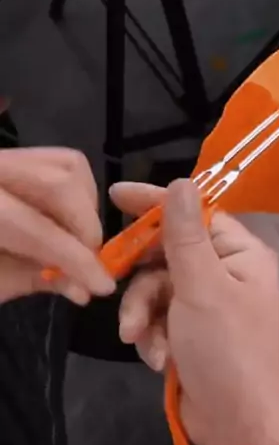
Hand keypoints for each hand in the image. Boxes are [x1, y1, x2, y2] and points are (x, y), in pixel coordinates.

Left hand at [0, 147, 115, 304]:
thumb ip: (34, 280)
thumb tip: (85, 288)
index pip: (37, 229)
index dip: (76, 259)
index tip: (104, 285)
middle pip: (61, 181)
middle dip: (85, 226)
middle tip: (89, 261)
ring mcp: (2, 156)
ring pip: (67, 164)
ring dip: (84, 206)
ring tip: (74, 240)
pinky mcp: (9, 156)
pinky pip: (57, 162)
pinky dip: (74, 192)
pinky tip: (61, 222)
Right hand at [110, 179, 278, 444]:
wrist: (241, 429)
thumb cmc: (228, 351)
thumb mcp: (202, 288)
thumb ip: (185, 236)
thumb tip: (182, 182)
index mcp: (243, 255)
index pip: (196, 215)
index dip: (155, 204)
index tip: (114, 195)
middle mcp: (230, 275)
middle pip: (170, 255)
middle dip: (142, 278)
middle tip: (111, 280)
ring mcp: (213, 308)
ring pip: (160, 290)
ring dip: (143, 313)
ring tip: (137, 339)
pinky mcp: (197, 337)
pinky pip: (163, 320)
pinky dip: (154, 336)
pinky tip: (155, 358)